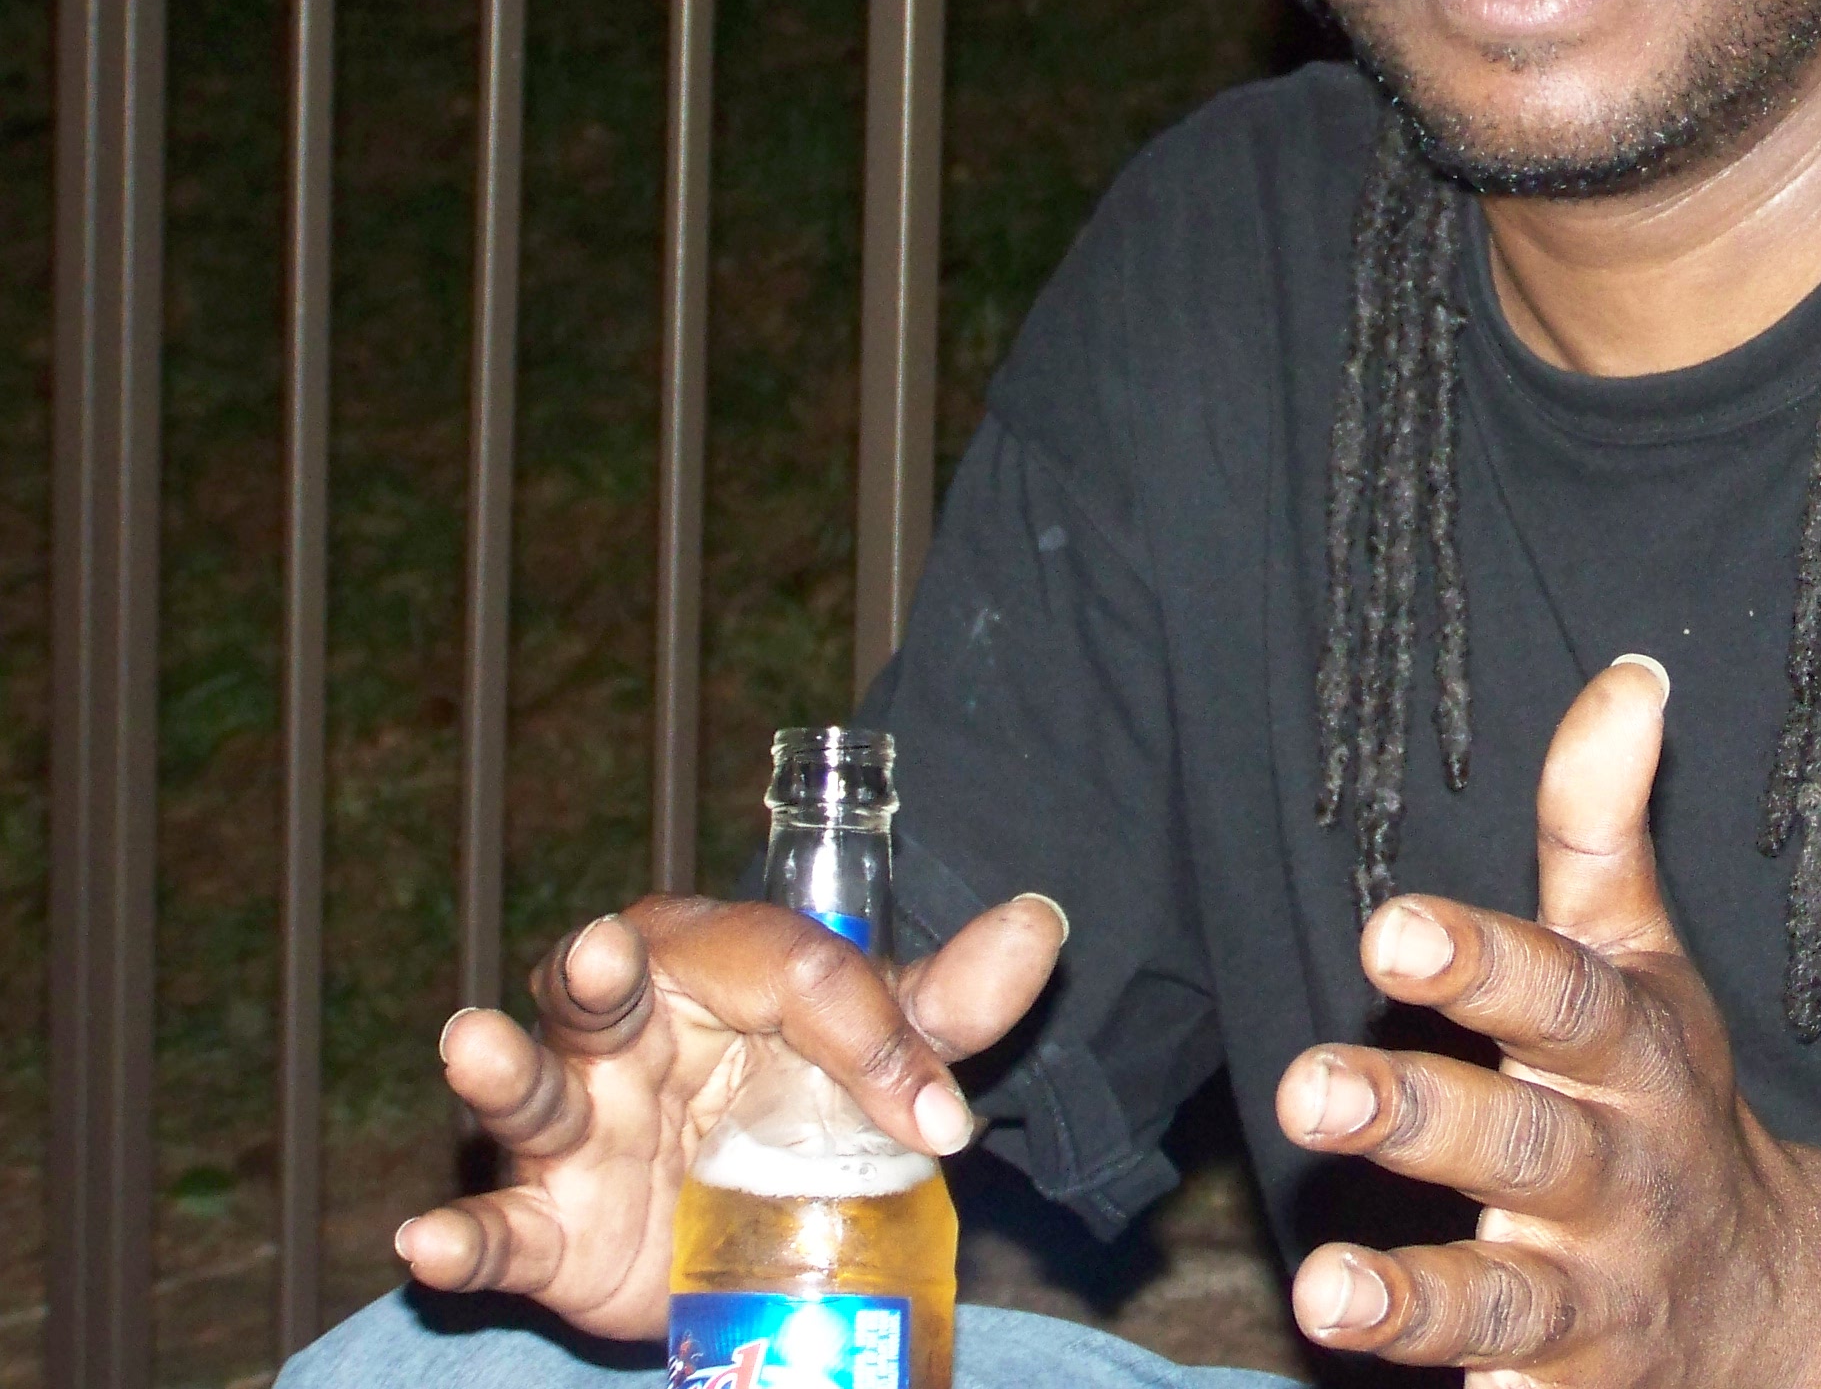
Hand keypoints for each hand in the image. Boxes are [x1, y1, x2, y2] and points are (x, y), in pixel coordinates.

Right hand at [396, 890, 1067, 1339]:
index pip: (789, 973)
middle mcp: (625, 1027)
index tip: (939, 1116)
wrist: (749, 1196)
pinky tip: (431, 1242)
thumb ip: (947, 999)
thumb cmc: (798, 1083)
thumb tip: (1042, 924)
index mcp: (714, 961)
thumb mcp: (878, 1042)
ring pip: (529, 1089)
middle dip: (598, 969)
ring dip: (500, 1070)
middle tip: (604, 952)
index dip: (866, 1034)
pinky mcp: (549, 1223)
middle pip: (603, 985)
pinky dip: (462, 1239)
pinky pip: (497, 1229)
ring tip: (473, 1044)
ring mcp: (577, 1126)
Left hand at [1277, 657, 1820, 1386]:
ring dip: (1418, 1302)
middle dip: (1423, 1118)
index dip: (1481, 959)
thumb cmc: (1662, 1097)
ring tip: (1320, 1293)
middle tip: (1309, 1087)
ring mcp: (1598, 1296)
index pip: (1560, 992)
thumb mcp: (1642, 959)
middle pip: (1526, 1142)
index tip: (1391, 927)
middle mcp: (1621, 1171)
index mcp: (1631, 1050)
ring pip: (1509, 1295)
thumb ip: (1601, 828)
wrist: (1776, 1302)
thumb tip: (1626, 676)